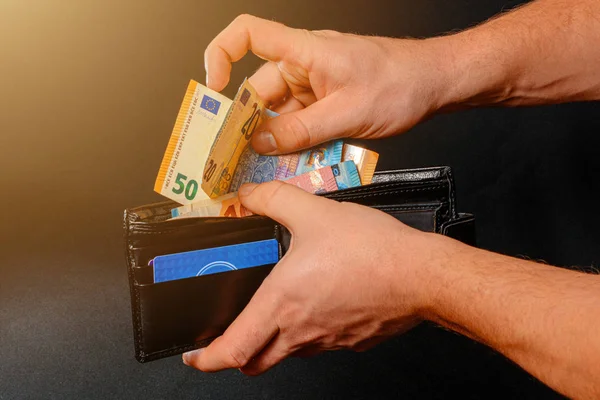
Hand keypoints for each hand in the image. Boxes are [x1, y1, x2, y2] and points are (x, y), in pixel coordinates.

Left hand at [182, 181, 452, 374]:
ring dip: (273, 340)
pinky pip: (321, 344)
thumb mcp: (312, 211)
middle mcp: (301, 331)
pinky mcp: (351, 340)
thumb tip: (248, 195)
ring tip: (276, 309)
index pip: (231, 351)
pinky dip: (309, 332)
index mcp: (282, 304)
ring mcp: (328, 341)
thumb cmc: (370, 250)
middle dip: (236, 354)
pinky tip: (320, 302)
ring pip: (288, 353)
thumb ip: (273, 200)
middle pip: (255, 363)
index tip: (194, 354)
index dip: (205, 358)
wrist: (420, 274)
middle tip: (229, 336)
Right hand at [205, 15, 453, 154]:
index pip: (248, 34)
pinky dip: (296, 141)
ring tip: (275, 166)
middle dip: (251, 124)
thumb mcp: (347, 113)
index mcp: (304, 50)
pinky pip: (299, 122)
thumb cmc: (401, 82)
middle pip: (260, 91)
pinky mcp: (325, 101)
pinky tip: (299, 161)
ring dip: (277, 139)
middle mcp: (303, 64)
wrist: (434, 83)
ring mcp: (314, 84)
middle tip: (242, 157)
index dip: (220, 54)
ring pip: (280, 112)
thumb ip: (301, 131)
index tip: (213, 88)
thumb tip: (262, 142)